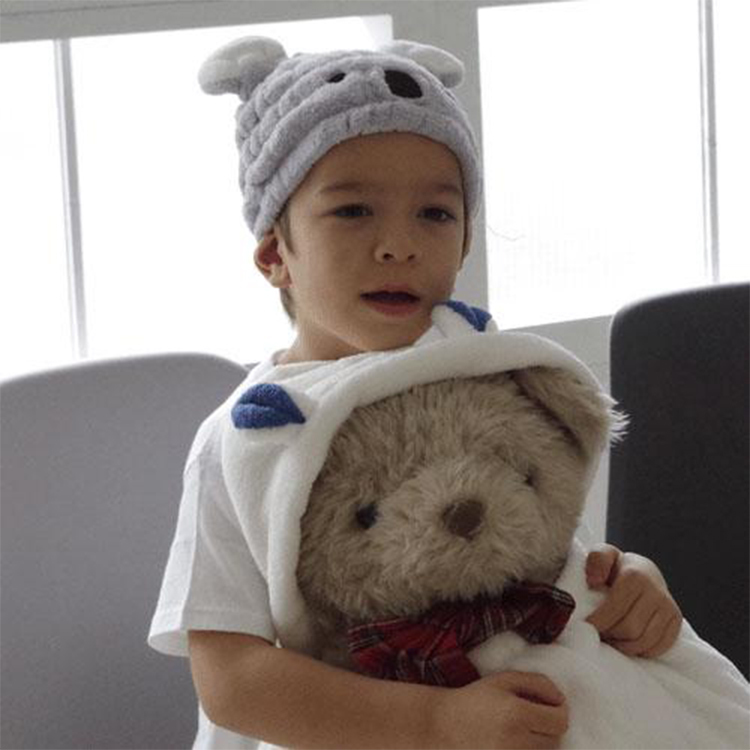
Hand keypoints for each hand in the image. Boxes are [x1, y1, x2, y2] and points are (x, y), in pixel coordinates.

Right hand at [432, 671, 568, 748]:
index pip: (559, 720)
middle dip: (548, 729)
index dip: (559, 712)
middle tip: (532, 719)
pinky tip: (512, 744)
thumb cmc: (474, 700)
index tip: (551, 707)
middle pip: (555, 741)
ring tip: (519, 733)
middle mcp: (516, 741)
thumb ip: (536, 682)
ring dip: (539, 744)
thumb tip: (562, 698)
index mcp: (516, 713)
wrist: (442, 727)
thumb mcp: (502, 680)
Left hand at [585, 543, 682, 657]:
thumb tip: (594, 581)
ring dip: (623, 646)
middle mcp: (656, 592)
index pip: (615, 610)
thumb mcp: (603, 555)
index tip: (586, 625)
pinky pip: (657, 648)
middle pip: (629, 629)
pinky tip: (627, 641)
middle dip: (609, 635)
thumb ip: (596, 560)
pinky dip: (639, 651)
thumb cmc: (616, 566)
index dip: (598, 622)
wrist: (644, 571)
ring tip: (611, 637)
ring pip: (643, 642)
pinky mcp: (675, 621)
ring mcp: (669, 608)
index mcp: (635, 576)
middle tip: (598, 633)